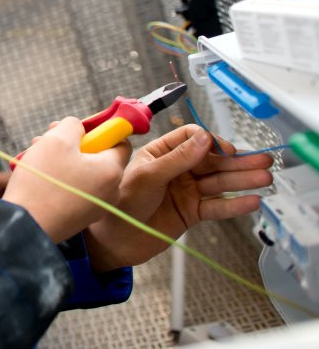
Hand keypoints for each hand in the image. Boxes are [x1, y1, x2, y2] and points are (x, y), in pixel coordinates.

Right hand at [2, 117, 130, 242]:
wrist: (25, 227)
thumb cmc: (43, 181)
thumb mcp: (56, 140)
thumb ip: (73, 125)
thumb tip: (78, 128)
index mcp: (111, 170)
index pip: (121, 142)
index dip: (100, 129)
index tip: (78, 127)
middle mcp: (110, 191)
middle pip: (98, 156)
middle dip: (73, 143)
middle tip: (49, 136)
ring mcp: (95, 207)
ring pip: (83, 172)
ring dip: (62, 159)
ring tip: (36, 153)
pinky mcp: (79, 218)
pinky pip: (75, 190)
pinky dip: (60, 178)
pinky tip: (38, 174)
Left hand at [84, 124, 272, 271]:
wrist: (112, 240)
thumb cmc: (118, 203)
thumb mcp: (146, 176)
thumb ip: (176, 159)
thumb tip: (204, 139)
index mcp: (159, 152)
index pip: (191, 139)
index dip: (210, 143)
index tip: (225, 151)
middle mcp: (175, 169)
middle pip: (211, 161)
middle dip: (237, 162)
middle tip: (262, 161)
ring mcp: (185, 191)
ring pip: (218, 182)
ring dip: (242, 180)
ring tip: (264, 178)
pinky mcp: (191, 213)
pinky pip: (216, 206)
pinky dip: (233, 205)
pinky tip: (251, 201)